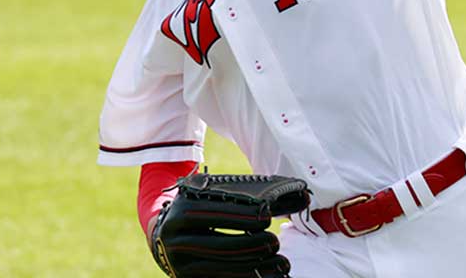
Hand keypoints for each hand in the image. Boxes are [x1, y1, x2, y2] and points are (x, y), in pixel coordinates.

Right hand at [150, 173, 310, 277]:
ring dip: (257, 265)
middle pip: (223, 245)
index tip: (267, 217)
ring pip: (225, 267)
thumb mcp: (214, 198)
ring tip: (281, 261)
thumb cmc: (200, 211)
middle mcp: (177, 238)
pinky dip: (248, 277)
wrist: (164, 236)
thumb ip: (253, 196)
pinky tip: (268, 274)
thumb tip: (302, 196)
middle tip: (274, 241)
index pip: (218, 213)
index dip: (245, 216)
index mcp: (182, 210)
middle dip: (254, 244)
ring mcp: (181, 263)